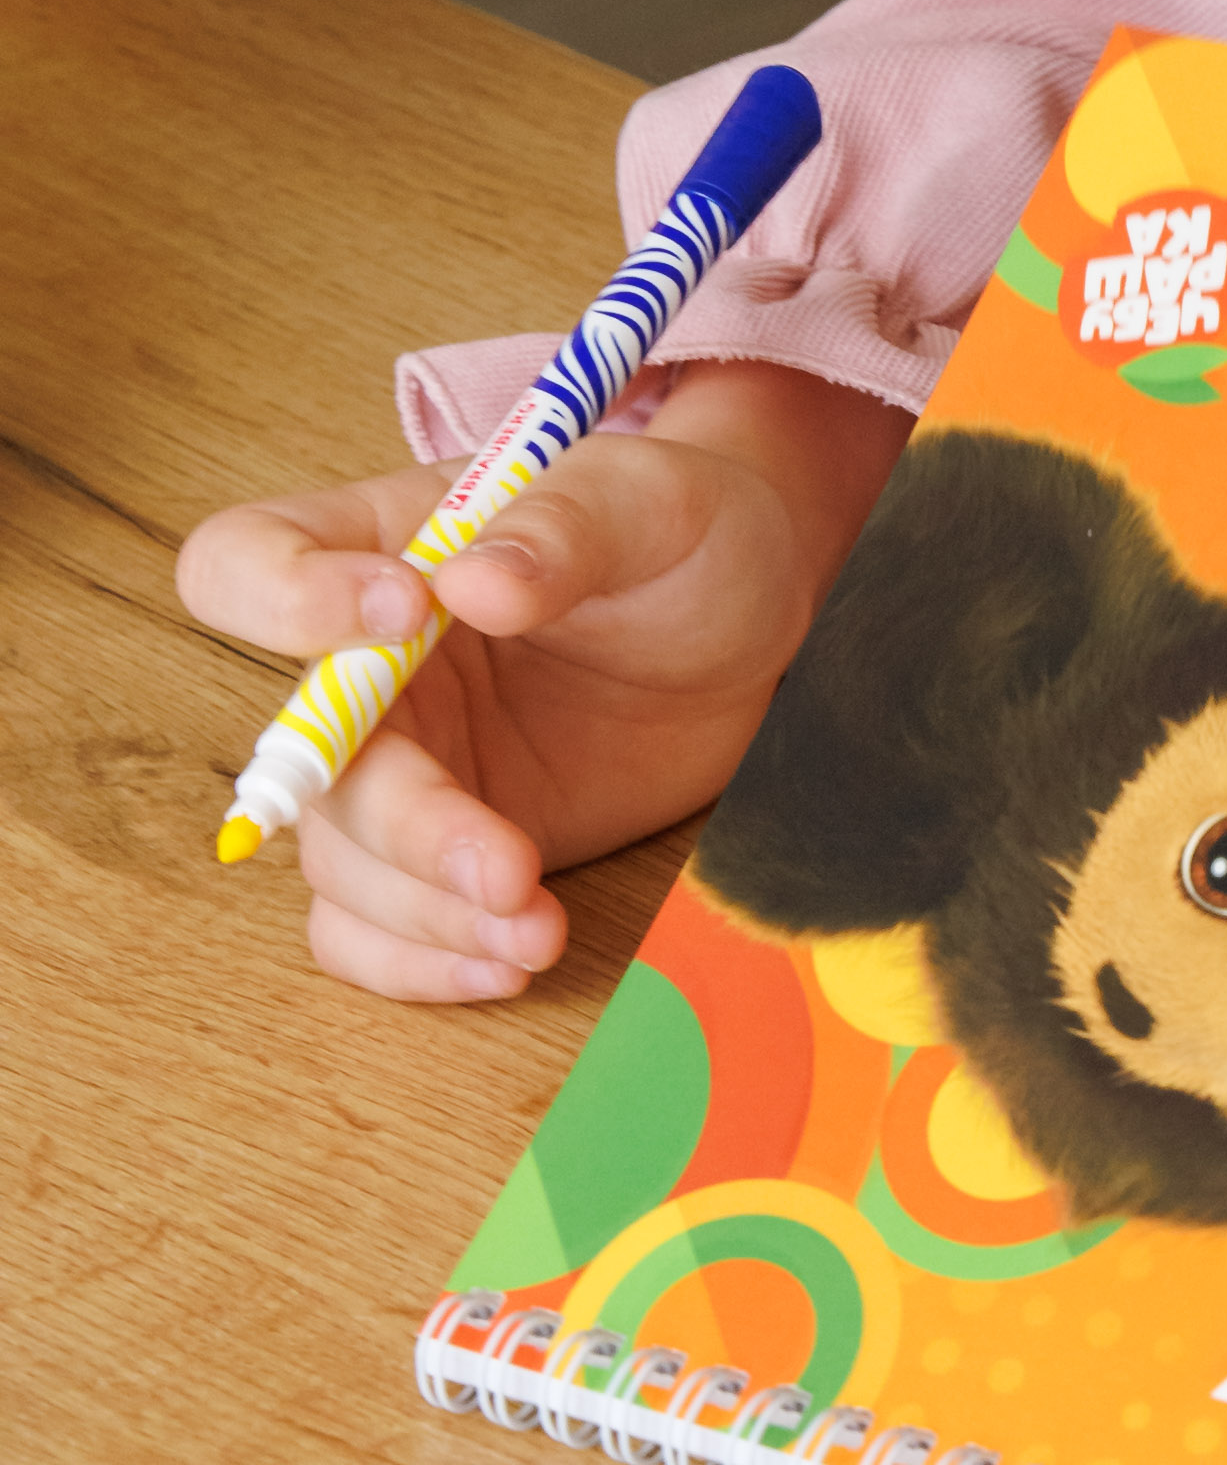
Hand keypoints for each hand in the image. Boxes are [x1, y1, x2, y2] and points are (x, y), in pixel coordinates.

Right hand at [177, 362, 906, 1004]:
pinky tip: (507, 963)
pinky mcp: (442, 851)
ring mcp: (399, 769)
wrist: (746, 628)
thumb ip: (564, 529)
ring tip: (538, 930)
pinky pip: (373, 926)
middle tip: (510, 868)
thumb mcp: (648, 500)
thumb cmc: (681, 532)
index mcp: (371, 553)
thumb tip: (472, 583)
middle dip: (405, 828)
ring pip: (341, 865)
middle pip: (306, 764)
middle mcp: (357, 673)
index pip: (241, 566)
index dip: (283, 598)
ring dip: (427, 915)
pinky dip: (422, 962)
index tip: (403, 614)